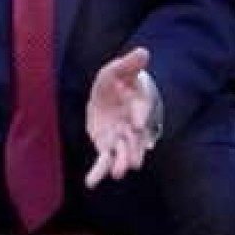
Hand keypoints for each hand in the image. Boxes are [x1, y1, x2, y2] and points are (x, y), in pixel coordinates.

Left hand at [84, 47, 156, 186]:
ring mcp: (120, 138)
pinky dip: (98, 172)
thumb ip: (131, 63)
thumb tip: (143, 52)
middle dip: (134, 151)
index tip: (137, 123)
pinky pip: (103, 160)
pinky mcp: (107, 145)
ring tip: (119, 173)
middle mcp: (133, 126)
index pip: (140, 111)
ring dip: (121, 163)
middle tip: (134, 163)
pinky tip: (91, 183)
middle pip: (136, 140)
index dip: (138, 116)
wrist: (115, 94)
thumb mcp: (121, 69)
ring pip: (123, 153)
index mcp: (138, 104)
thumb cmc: (120, 81)